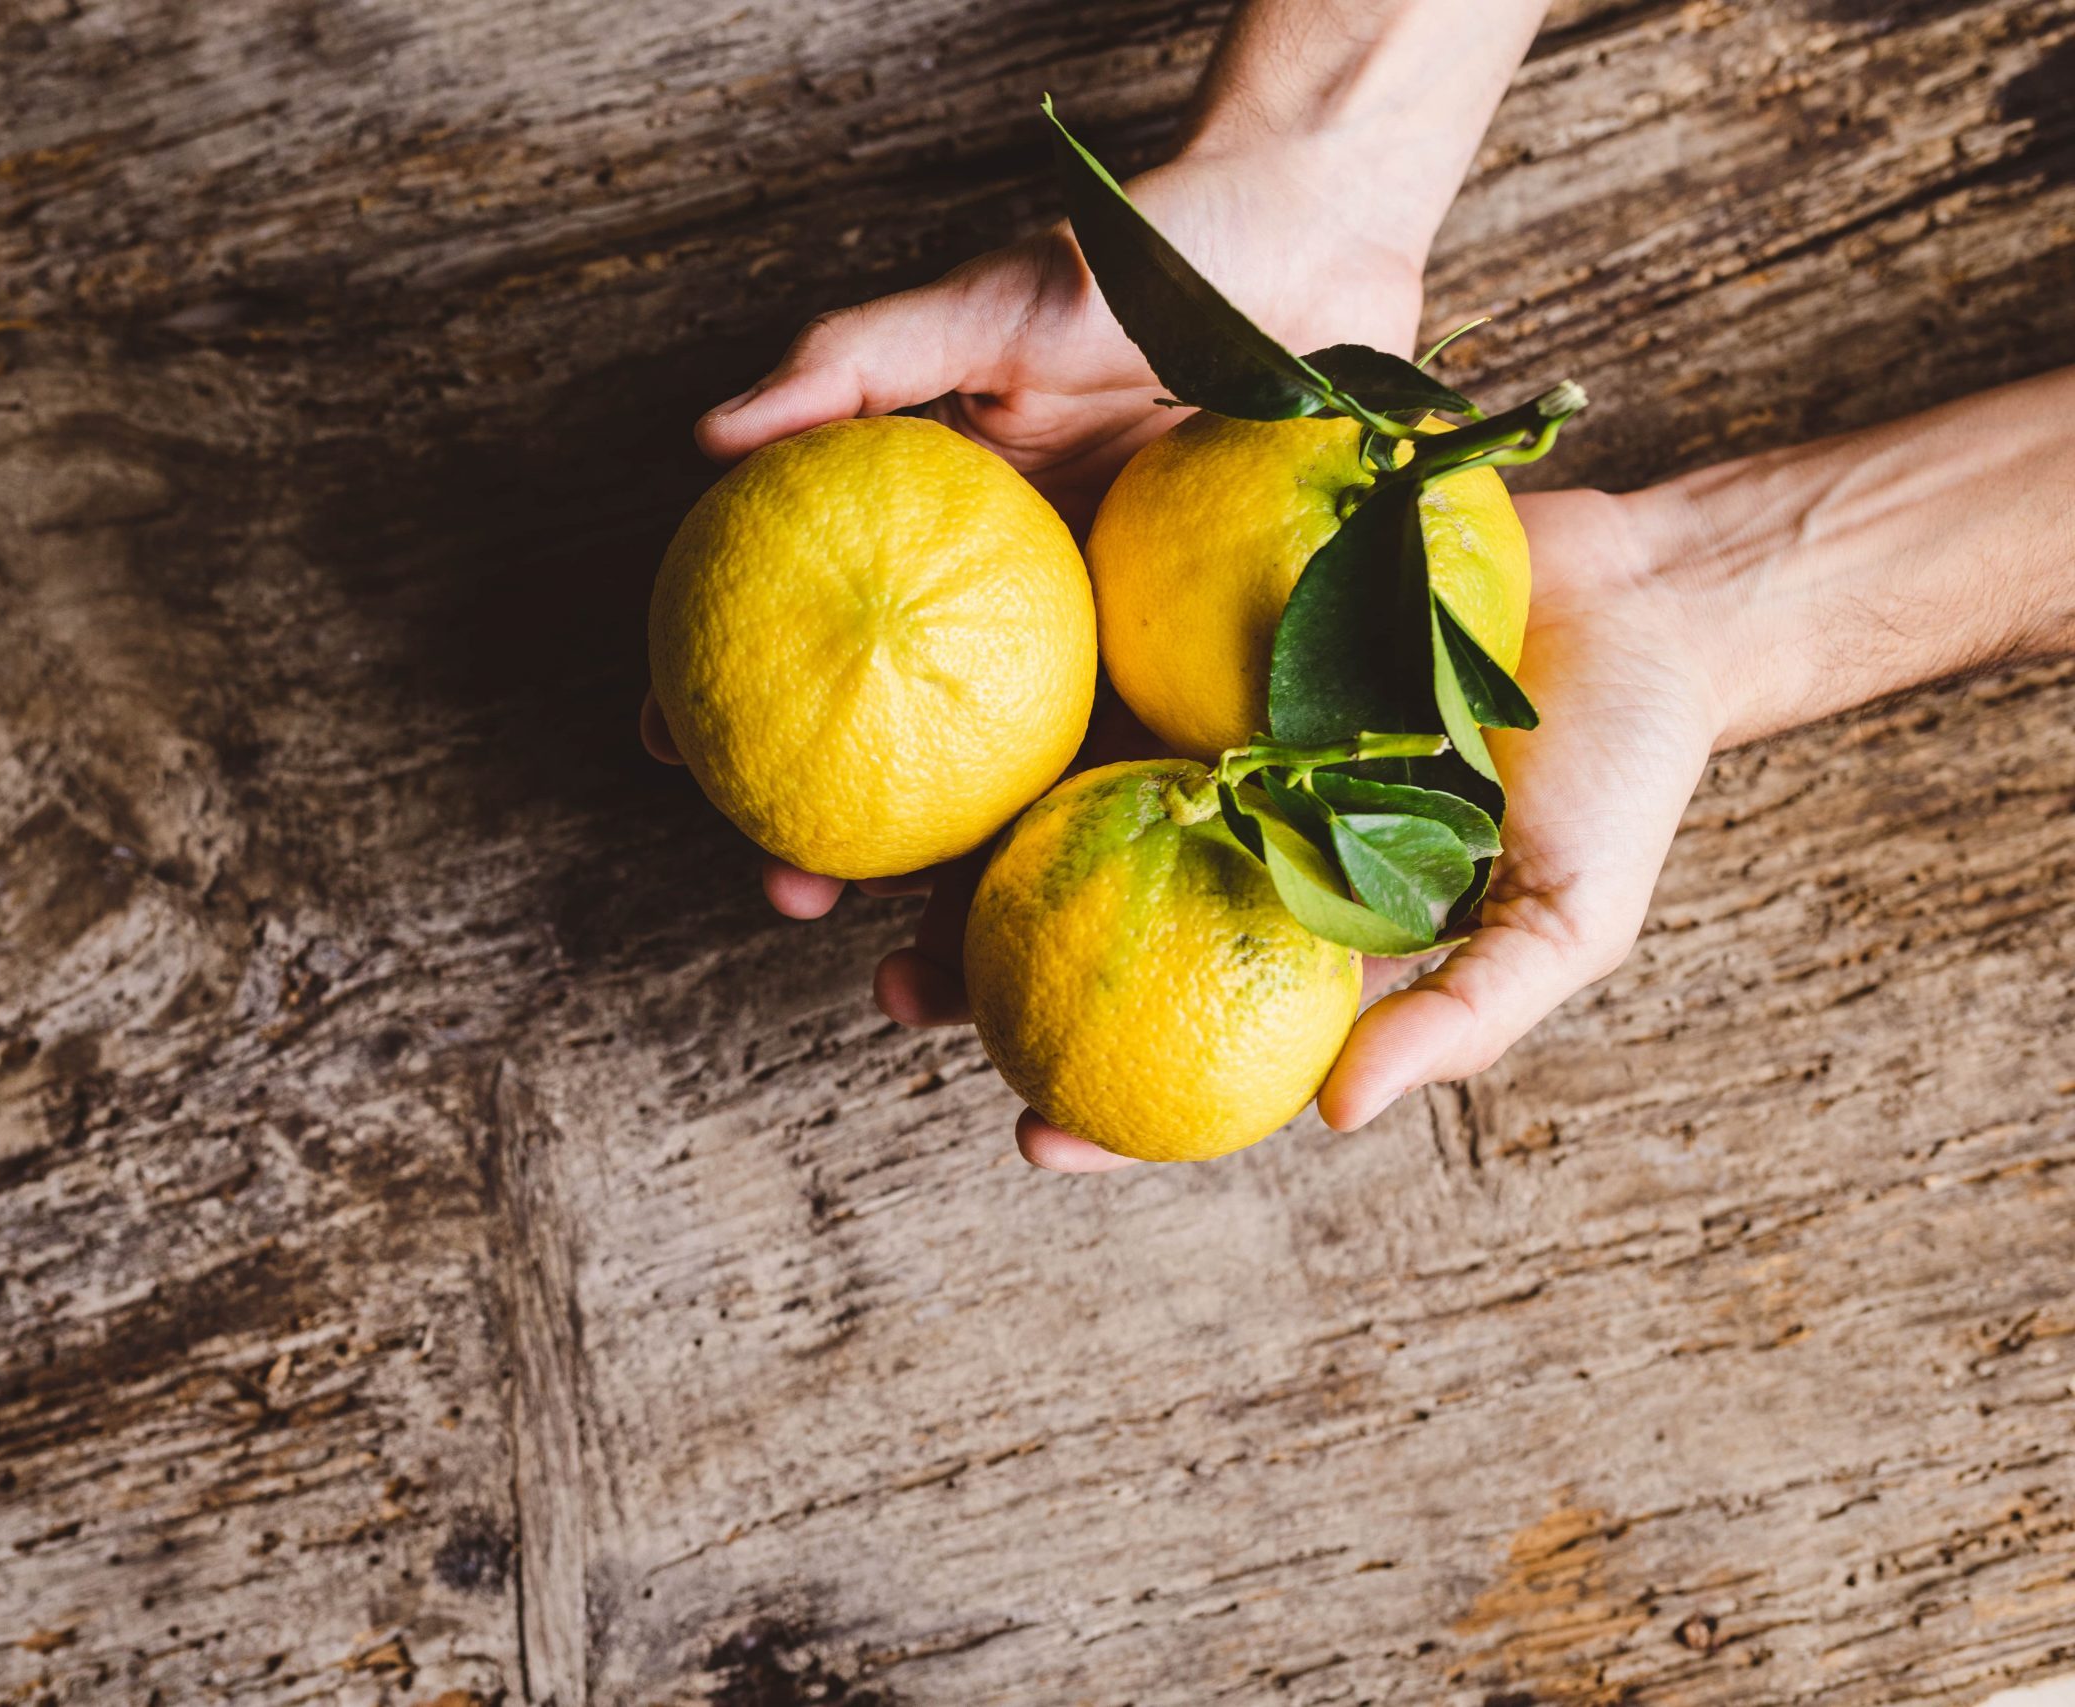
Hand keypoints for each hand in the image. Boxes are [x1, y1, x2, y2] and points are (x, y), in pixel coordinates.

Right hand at [643, 136, 1431, 918]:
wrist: (1317, 254)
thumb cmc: (1146, 266)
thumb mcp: (990, 303)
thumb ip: (854, 361)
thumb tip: (711, 437)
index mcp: (948, 545)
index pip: (813, 634)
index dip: (731, 696)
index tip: (673, 751)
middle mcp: (1014, 621)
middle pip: (902, 755)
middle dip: (833, 844)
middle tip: (790, 892)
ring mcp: (1112, 664)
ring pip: (1020, 807)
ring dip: (961, 901)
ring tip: (920, 967)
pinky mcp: (1217, 691)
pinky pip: (1158, 785)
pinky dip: (1119, 865)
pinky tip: (1079, 929)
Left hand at [912, 487, 1736, 1169]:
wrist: (1648, 594)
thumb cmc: (1622, 770)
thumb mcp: (1570, 917)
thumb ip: (1463, 1015)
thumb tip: (1337, 1117)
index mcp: (1298, 929)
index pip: (1182, 1039)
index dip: (1108, 1109)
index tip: (1032, 1142)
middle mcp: (1231, 839)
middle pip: (1079, 921)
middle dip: (978, 967)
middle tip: (899, 992)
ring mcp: (1204, 732)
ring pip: (1054, 801)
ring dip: (956, 840)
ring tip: (864, 871)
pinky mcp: (1197, 622)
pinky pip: (1098, 662)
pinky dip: (1024, 691)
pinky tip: (952, 702)